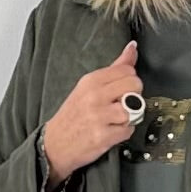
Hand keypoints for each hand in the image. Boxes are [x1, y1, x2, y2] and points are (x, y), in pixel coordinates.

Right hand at [43, 39, 141, 179]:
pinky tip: (111, 132)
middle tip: (121, 105)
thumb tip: (132, 48)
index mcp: (91, 80)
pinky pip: (128, 130)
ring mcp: (99, 116)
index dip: (129, 82)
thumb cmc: (73, 115)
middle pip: (135, 86)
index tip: (120, 90)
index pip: (127, 70)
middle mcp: (95, 96)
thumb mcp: (89, 87)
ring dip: (129, 117)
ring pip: (134, 110)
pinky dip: (123, 133)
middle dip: (133, 97)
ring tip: (114, 120)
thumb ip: (114, 68)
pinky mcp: (103, 136)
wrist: (55, 143)